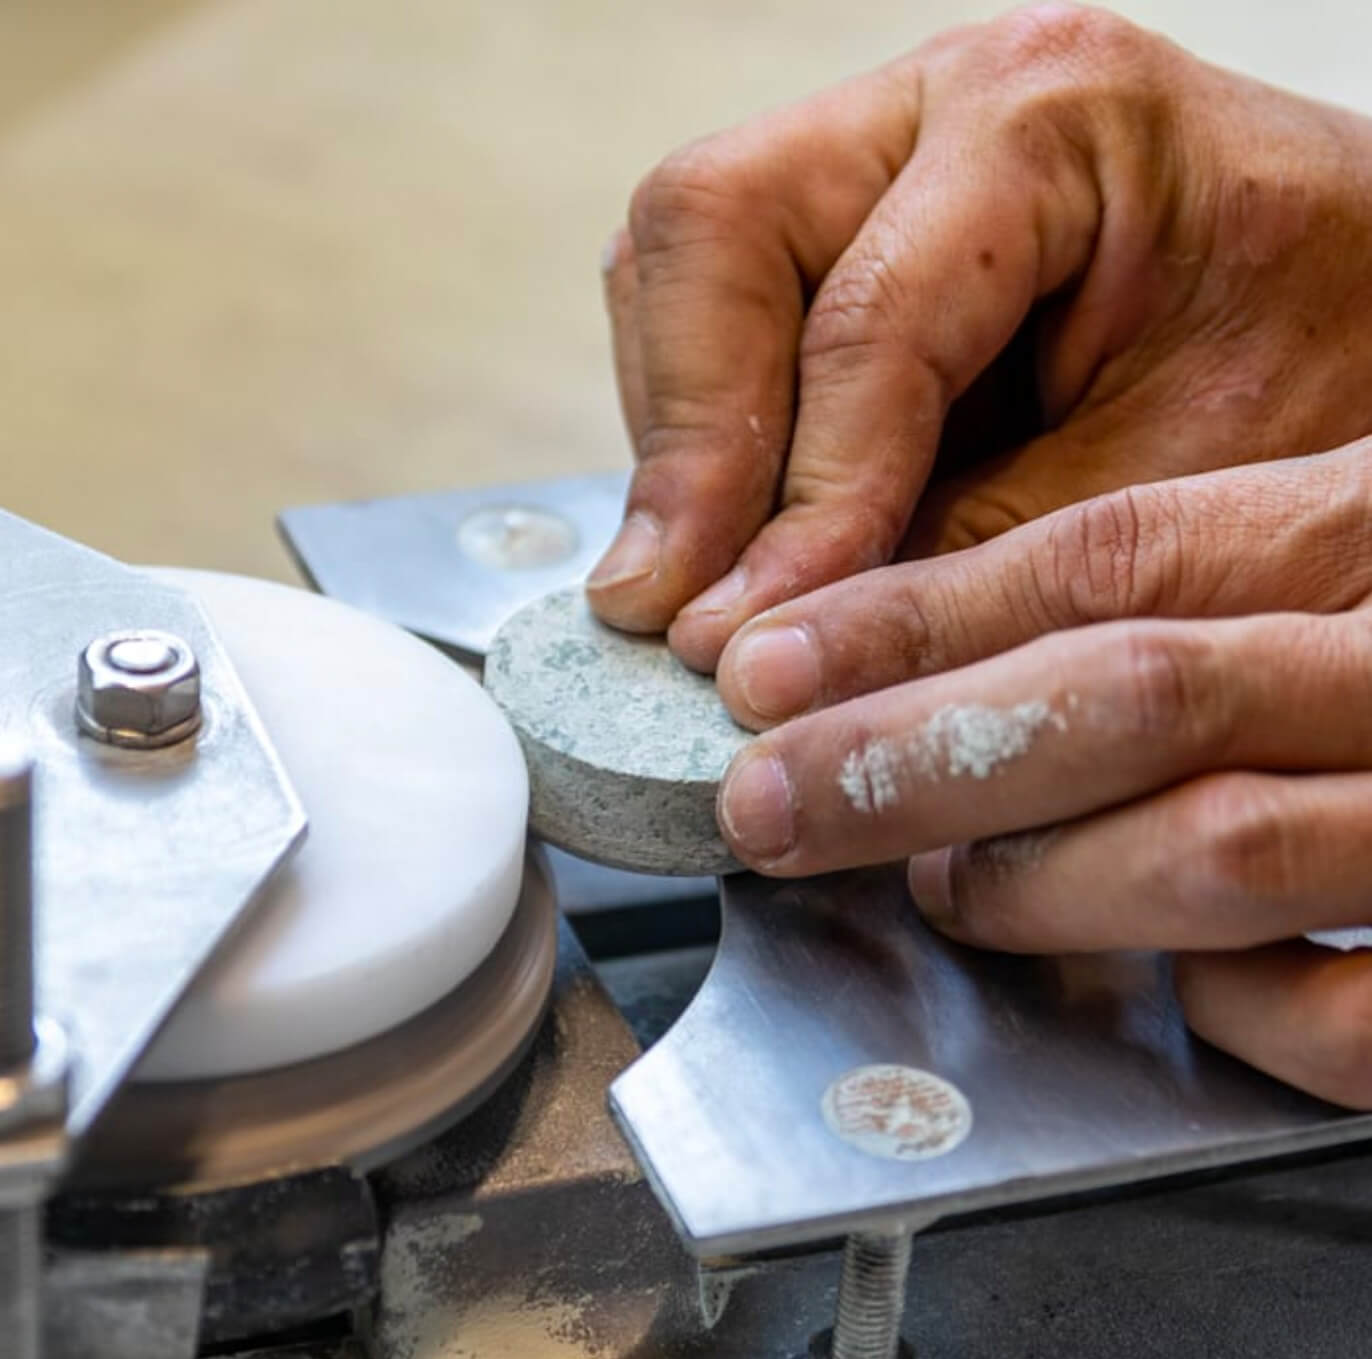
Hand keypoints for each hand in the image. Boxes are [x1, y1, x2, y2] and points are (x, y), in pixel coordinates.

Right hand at [587, 4, 1371, 671]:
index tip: (744, 634)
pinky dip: (696, 433)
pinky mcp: (835, 232)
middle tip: (664, 605)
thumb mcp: (1170, 487)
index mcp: (1056, 117)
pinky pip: (703, 314)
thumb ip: (967, 555)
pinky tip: (730, 531)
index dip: (801, 498)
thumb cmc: (1312, 378)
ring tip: (694, 585)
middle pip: (708, 229)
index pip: (866, 318)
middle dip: (684, 441)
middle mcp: (938, 104)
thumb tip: (775, 643)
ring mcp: (872, 155)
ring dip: (673, 438)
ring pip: (675, 267)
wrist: (1355, 323)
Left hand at [715, 445, 1371, 1106]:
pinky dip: (1239, 1009)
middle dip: (913, 755)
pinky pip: (1353, 1009)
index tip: (761, 670)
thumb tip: (951, 693)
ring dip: (1038, 881)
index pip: (1105, 556)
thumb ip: (1192, 620)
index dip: (912, 621)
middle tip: (767, 801)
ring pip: (1224, 841)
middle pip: (1131, 688)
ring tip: (936, 891)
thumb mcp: (1339, 576)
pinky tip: (1181, 995)